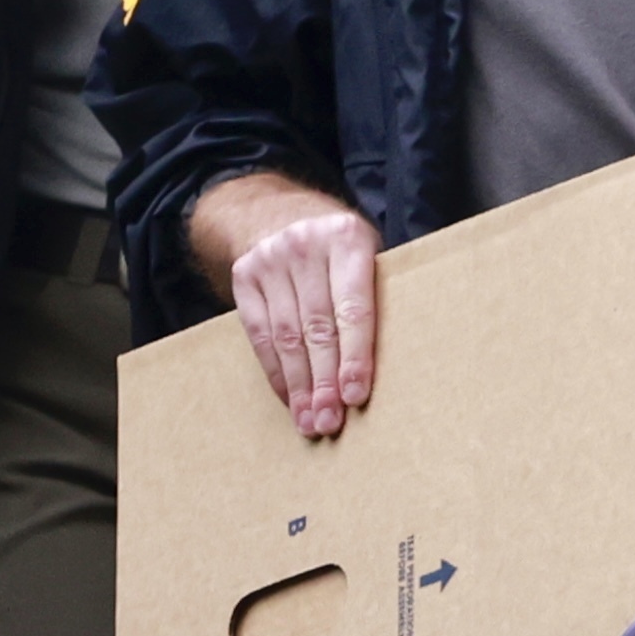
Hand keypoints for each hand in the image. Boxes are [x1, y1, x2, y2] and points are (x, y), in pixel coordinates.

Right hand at [193, 173, 383, 438]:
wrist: (279, 212)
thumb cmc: (338, 249)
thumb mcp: (364, 253)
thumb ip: (374, 296)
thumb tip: (390, 368)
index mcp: (347, 239)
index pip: (353, 308)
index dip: (354, 355)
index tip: (355, 395)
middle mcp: (305, 245)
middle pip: (317, 327)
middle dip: (324, 381)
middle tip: (330, 423)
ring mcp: (270, 259)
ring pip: (286, 336)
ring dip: (299, 386)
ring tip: (310, 422)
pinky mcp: (244, 276)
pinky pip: (259, 334)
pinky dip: (276, 371)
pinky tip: (289, 398)